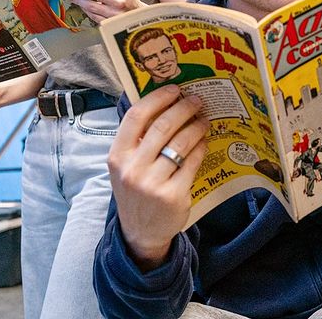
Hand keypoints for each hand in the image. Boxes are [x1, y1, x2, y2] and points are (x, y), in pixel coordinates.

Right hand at [108, 86, 208, 270]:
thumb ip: (137, 140)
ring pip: (181, 142)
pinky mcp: (174, 195)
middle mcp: (132, 168)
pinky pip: (192, 162)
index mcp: (117, 156)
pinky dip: (201, 147)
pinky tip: (204, 142)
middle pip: (163, 125)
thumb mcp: (125, 166)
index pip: (136, 116)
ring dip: (196, 126)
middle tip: (197, 101)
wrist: (140, 233)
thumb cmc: (135, 191)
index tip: (174, 89)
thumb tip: (163, 103)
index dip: (157, 98)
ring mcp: (153, 183)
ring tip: (204, 120)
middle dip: (183, 108)